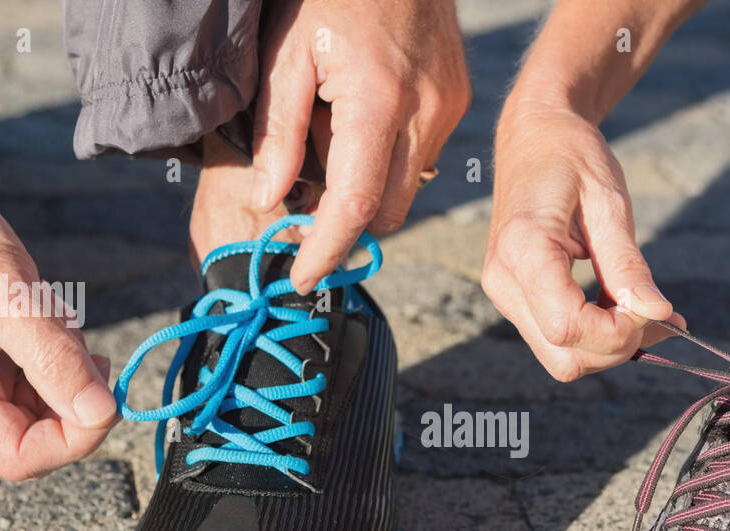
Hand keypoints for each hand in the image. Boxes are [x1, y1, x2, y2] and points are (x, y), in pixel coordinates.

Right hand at [0, 182, 116, 480]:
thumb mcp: (9, 298)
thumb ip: (56, 360)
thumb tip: (102, 411)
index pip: (20, 457)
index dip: (72, 442)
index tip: (106, 401)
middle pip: (37, 439)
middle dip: (74, 401)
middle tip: (85, 351)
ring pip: (43, 408)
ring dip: (67, 372)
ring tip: (54, 320)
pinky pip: (36, 379)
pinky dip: (56, 355)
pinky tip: (48, 318)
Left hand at [250, 0, 469, 292]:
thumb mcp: (285, 54)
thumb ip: (278, 132)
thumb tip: (270, 199)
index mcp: (377, 99)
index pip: (354, 204)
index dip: (326, 250)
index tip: (301, 277)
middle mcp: (423, 111)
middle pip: (388, 211)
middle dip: (348, 224)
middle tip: (305, 209)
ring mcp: (449, 107)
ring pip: (407, 189)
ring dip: (369, 191)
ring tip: (332, 144)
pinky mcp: (458, 100)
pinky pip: (419, 157)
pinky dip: (388, 160)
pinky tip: (361, 124)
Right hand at [482, 101, 683, 381]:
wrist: (531, 134)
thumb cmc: (571, 155)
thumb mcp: (608, 201)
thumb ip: (628, 263)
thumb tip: (658, 313)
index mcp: (524, 250)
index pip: (569, 327)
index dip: (619, 331)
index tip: (654, 307)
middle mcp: (504, 282)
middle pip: (565, 358)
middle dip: (616, 347)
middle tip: (655, 312)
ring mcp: (505, 294)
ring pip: (561, 359)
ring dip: (608, 346)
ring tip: (643, 308)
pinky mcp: (515, 298)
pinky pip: (557, 340)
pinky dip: (596, 337)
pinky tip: (624, 308)